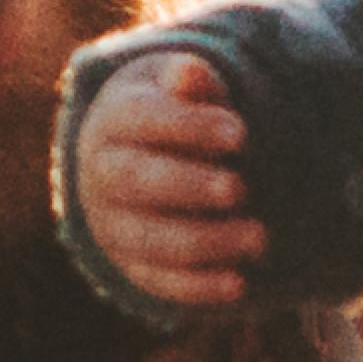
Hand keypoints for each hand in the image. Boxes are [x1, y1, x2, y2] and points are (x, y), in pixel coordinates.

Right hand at [67, 44, 263, 315]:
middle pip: (137, 182)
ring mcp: (113, 224)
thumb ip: (190, 83)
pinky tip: (238, 283)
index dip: (190, 127)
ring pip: (151, 239)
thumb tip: (190, 74)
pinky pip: (159, 281)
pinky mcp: (131, 264)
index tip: (241, 134)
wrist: (137, 155)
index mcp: (113, 121)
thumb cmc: (172, 112)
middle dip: (190, 187)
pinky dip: (198, 287)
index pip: (143, 120)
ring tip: (260, 238)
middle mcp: (102, 175)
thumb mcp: (178, 88)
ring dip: (206, 242)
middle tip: (242, 188)